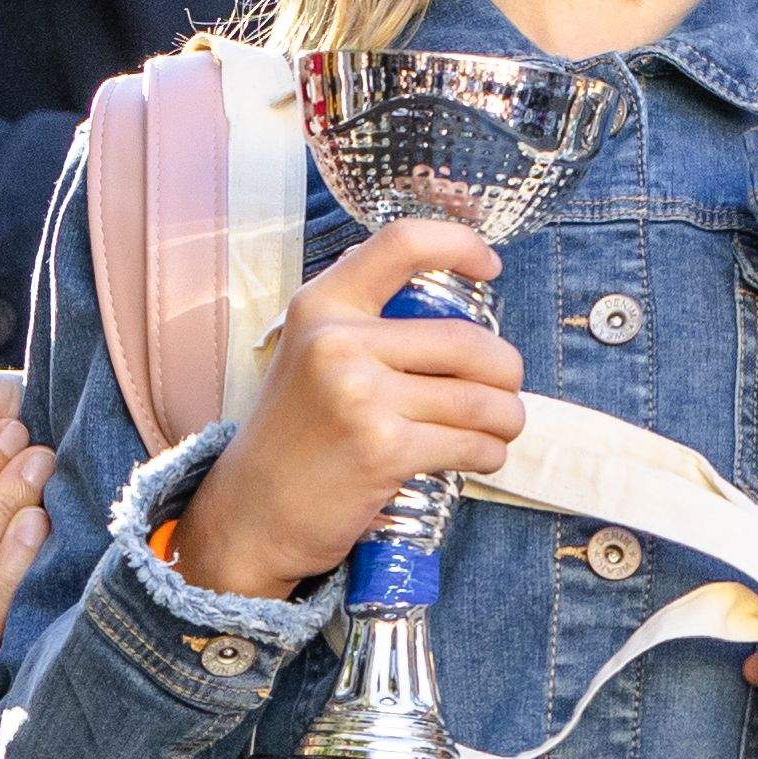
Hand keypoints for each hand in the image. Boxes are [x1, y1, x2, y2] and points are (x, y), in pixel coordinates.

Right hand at [167, 221, 523, 602]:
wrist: (249, 515)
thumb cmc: (292, 436)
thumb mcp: (308, 355)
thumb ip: (362, 320)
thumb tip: (443, 287)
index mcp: (321, 306)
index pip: (402, 243)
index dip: (459, 244)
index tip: (490, 267)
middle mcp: (338, 342)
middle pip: (468, 340)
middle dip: (506, 371)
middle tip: (505, 390)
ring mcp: (360, 397)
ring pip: (481, 398)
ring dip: (508, 417)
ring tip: (501, 427)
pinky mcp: (382, 450)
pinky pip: (470, 444)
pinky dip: (489, 453)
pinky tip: (481, 456)